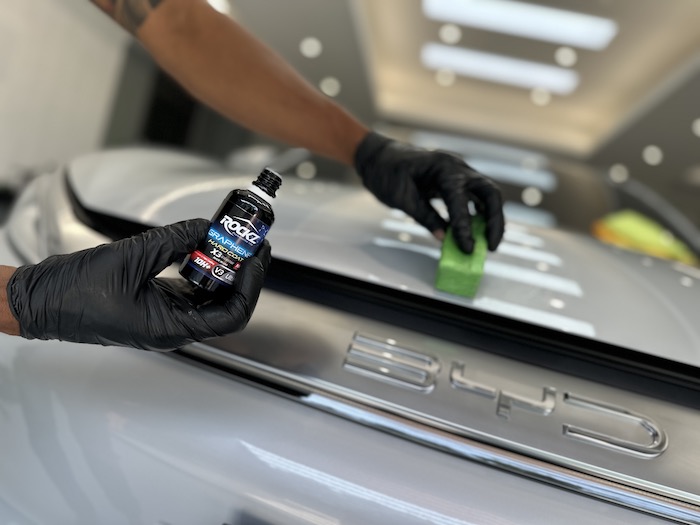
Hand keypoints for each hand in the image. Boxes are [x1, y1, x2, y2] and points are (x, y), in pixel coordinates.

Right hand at [6, 219, 269, 350]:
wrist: (41, 300)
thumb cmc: (75, 294)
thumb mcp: (131, 259)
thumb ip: (174, 241)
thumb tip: (205, 228)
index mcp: (172, 327)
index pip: (231, 315)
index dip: (249, 286)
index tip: (254, 258)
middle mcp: (175, 324)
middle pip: (226, 303)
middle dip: (244, 273)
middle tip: (255, 244)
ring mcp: (168, 313)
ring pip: (210, 294)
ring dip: (226, 268)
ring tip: (234, 241)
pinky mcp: (158, 300)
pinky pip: (191, 286)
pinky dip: (203, 266)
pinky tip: (206, 245)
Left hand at [354, 132, 504, 252]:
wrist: (379, 157)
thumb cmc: (386, 173)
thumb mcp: (400, 198)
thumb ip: (424, 216)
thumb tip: (444, 238)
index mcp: (441, 168)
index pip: (460, 199)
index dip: (465, 226)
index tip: (467, 248)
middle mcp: (457, 167)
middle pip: (489, 192)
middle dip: (494, 221)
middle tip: (491, 246)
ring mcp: (459, 172)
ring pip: (488, 194)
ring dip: (492, 218)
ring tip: (488, 242)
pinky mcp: (457, 180)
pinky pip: (477, 197)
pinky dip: (481, 213)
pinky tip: (478, 230)